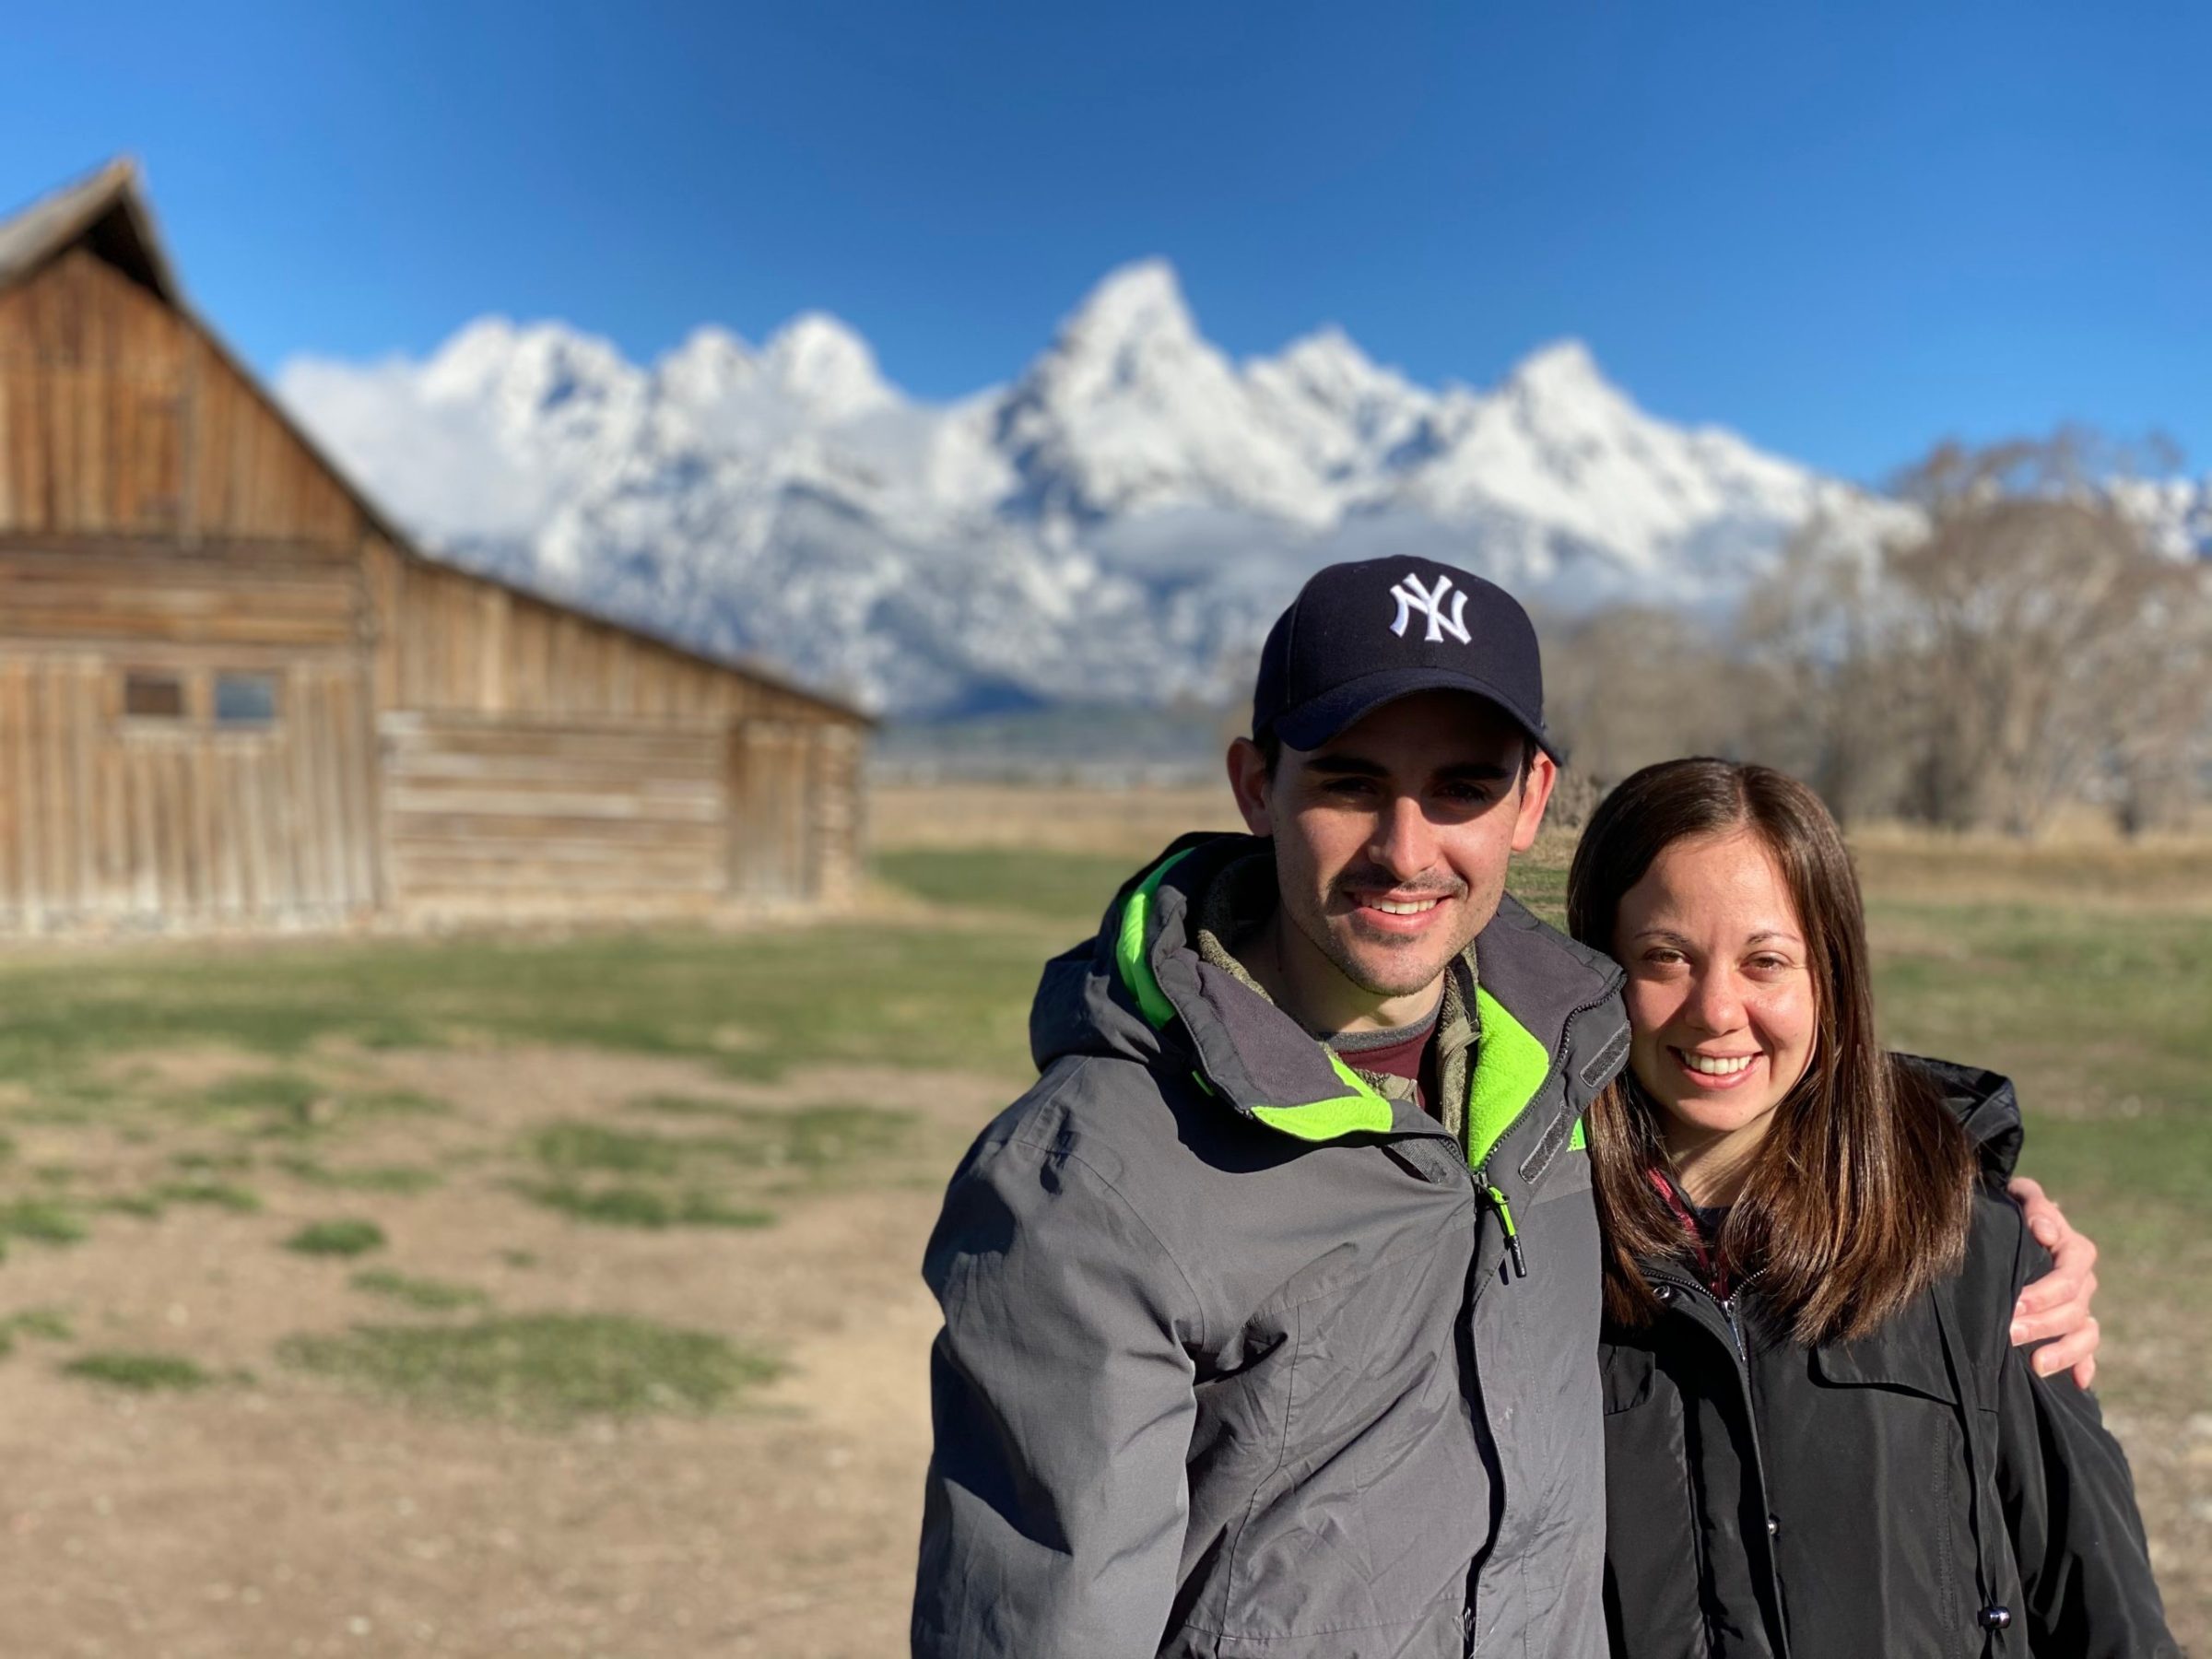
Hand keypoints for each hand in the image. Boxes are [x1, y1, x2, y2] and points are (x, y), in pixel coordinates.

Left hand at [2007, 1174, 2099, 1387]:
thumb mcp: (2021, 1197)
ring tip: (2035, 1365)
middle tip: (2009, 1333)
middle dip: (2042, 1325)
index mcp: (2074, 1250)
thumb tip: (2045, 1232)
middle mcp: (2083, 1281)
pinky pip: (2088, 1351)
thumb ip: (2034, 1204)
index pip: (2069, 1276)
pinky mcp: (2073, 1327)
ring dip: (2063, 1351)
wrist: (2011, 1227)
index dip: (2044, 1293)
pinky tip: (2076, 1382)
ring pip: (2084, 1334)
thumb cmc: (2014, 1209)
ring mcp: (2081, 1306)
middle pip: (2073, 1310)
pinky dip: (2084, 1366)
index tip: (2014, 1305)